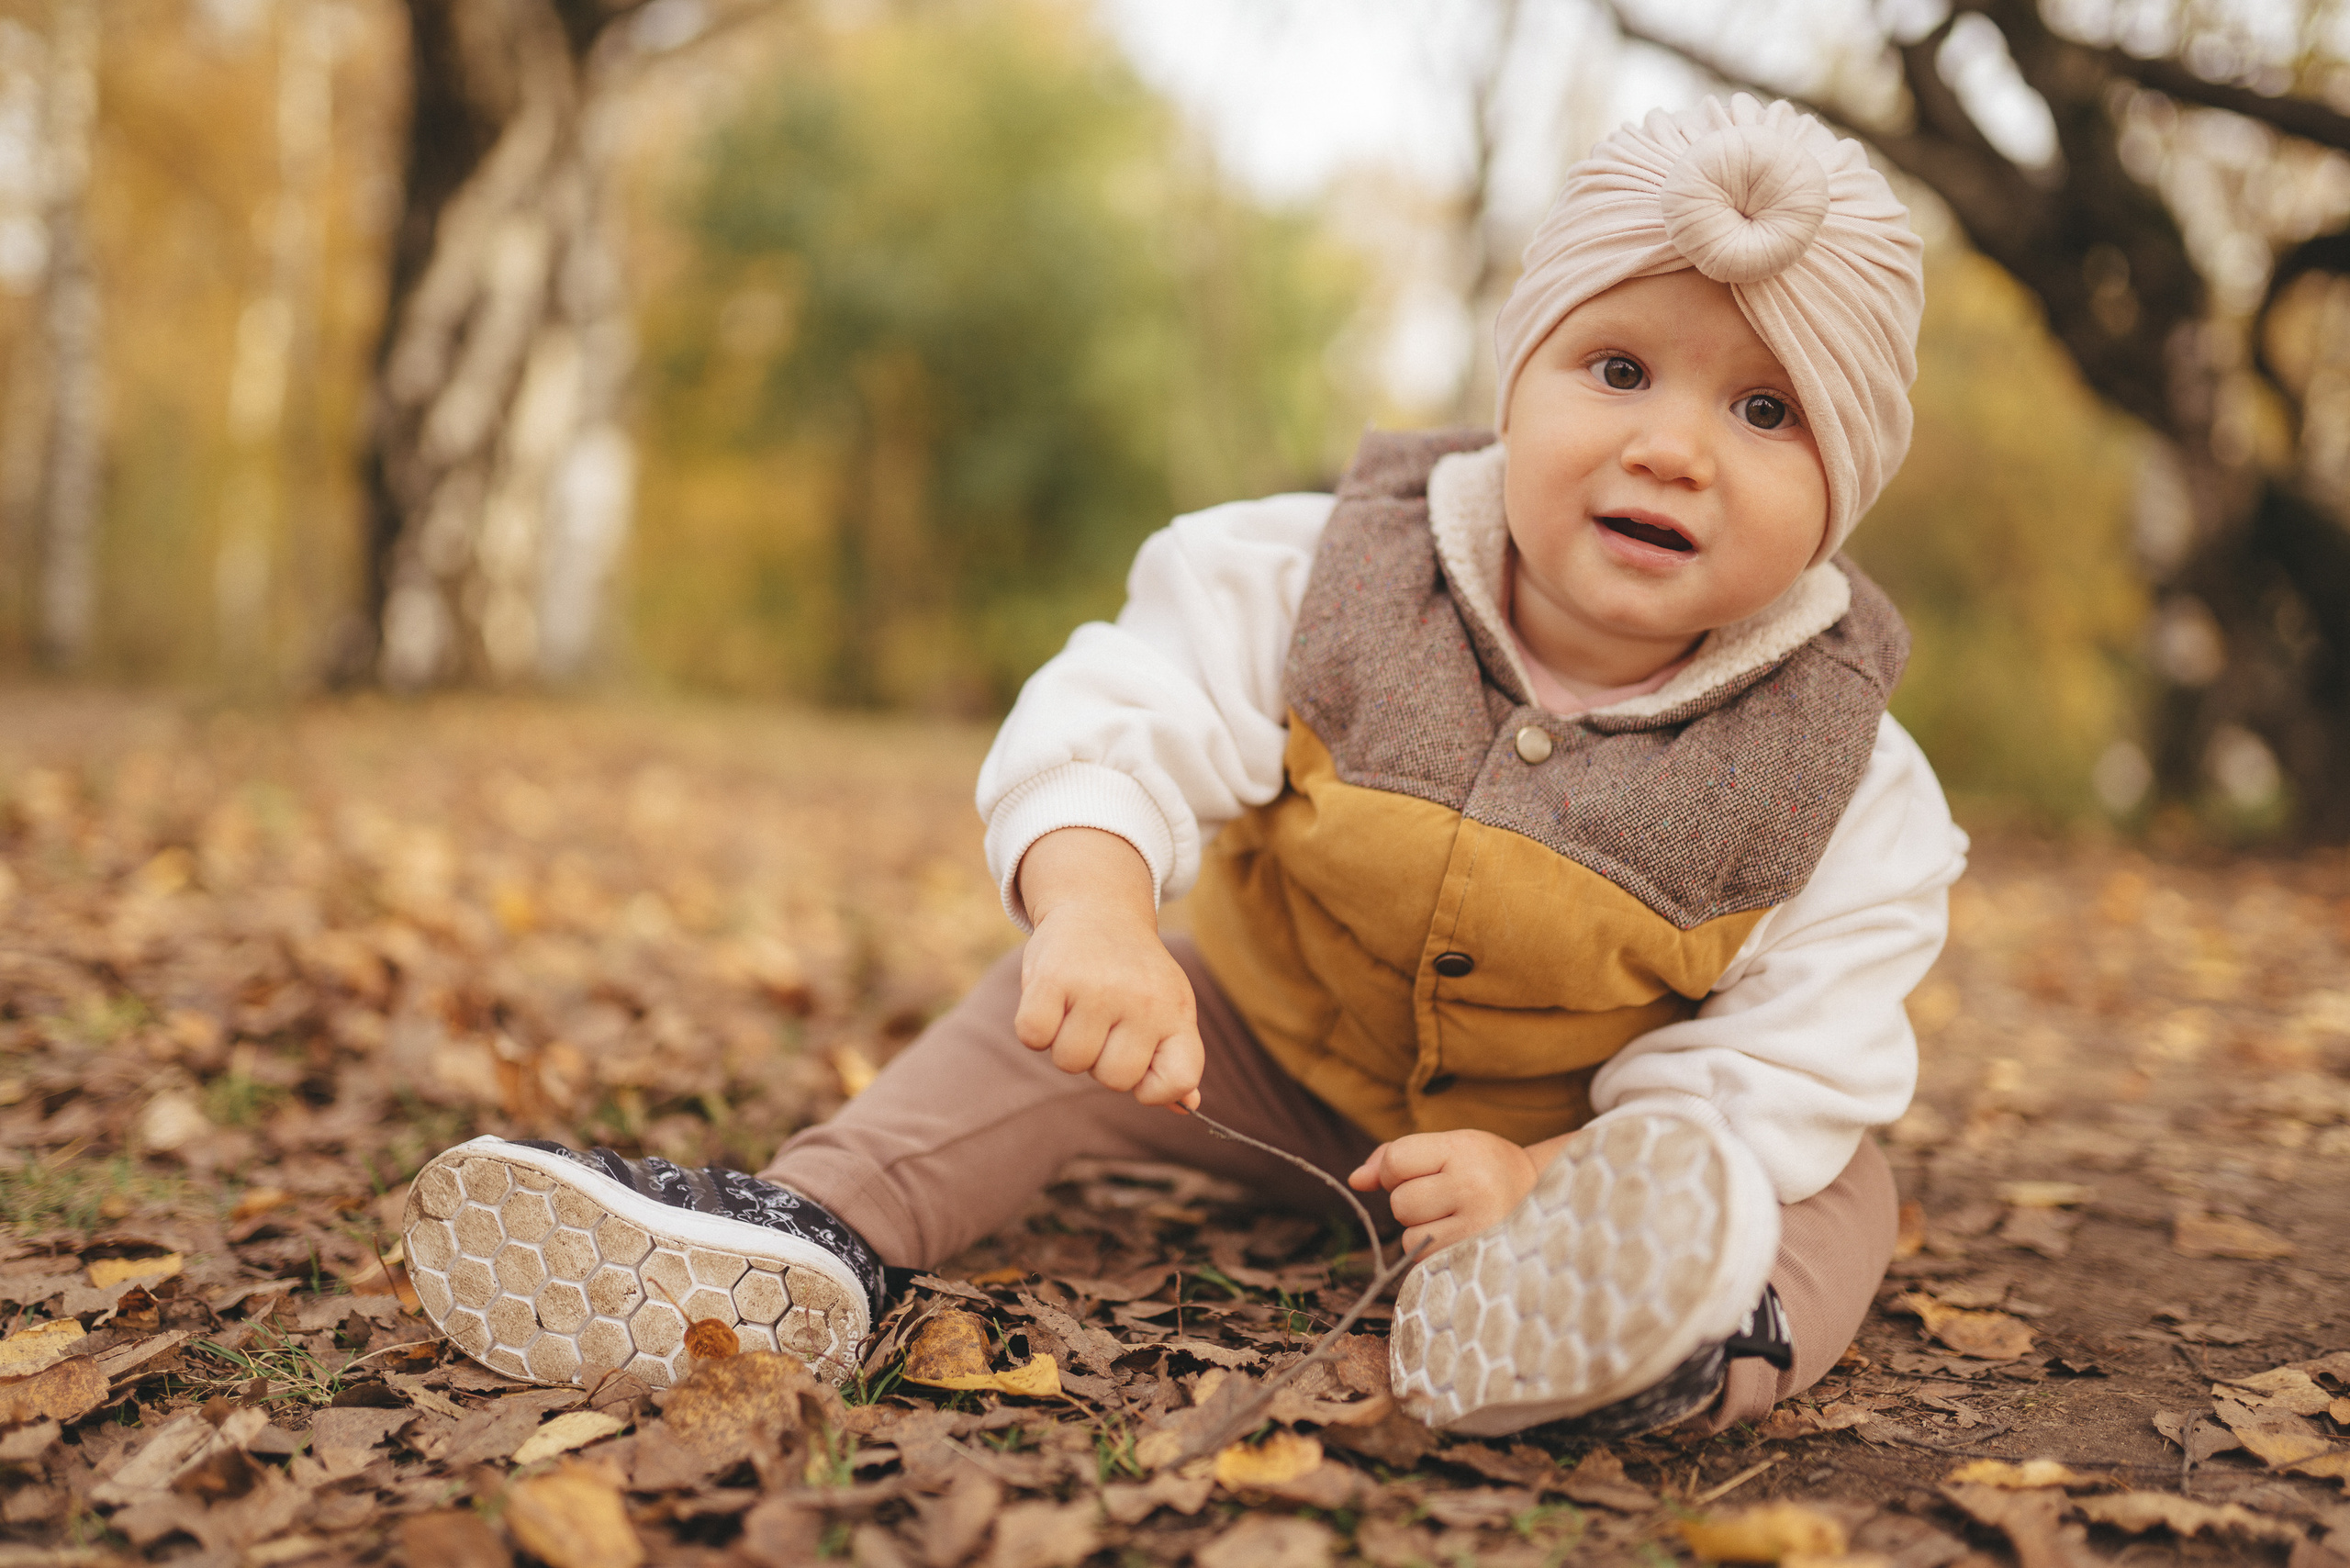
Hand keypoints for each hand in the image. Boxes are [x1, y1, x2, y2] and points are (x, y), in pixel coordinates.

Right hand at [1013, 828, 1203, 1109]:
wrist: (1098, 905)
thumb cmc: (1132, 971)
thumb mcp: (1166, 1006)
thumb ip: (1174, 1058)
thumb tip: (1190, 1106)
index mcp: (1177, 1010)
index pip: (1179, 1080)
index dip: (1153, 1088)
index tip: (1140, 1063)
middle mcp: (1144, 999)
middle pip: (1114, 1080)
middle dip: (1100, 1061)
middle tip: (1101, 1022)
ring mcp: (1099, 988)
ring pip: (1069, 1062)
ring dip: (1064, 1043)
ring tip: (1077, 1006)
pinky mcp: (1055, 977)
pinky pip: (1033, 1037)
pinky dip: (1034, 1028)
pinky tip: (1051, 1000)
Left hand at [1348, 1130, 1542, 1256]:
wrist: (1545, 1199)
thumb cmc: (1486, 1169)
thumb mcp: (1450, 1147)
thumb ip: (1398, 1157)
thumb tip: (1355, 1181)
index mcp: (1465, 1149)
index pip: (1396, 1160)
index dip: (1394, 1170)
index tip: (1419, 1171)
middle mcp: (1474, 1187)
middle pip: (1400, 1203)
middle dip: (1411, 1202)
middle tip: (1445, 1196)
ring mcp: (1479, 1228)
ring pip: (1410, 1238)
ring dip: (1422, 1232)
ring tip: (1457, 1219)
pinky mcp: (1478, 1260)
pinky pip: (1426, 1263)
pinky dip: (1434, 1253)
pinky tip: (1461, 1239)